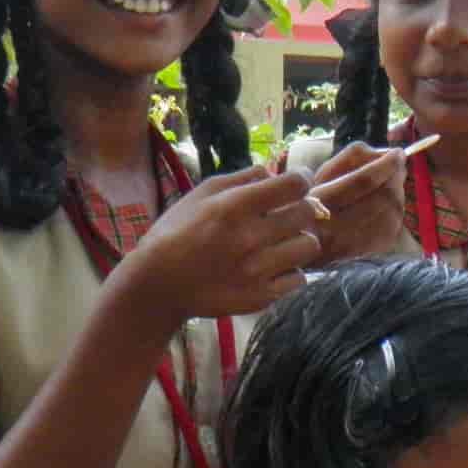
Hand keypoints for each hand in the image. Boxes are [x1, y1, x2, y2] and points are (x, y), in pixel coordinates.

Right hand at [125, 164, 321, 321]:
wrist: (159, 285)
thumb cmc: (177, 232)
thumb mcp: (201, 194)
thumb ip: (241, 179)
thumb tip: (272, 171)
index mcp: (235, 207)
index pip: (295, 184)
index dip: (301, 179)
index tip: (296, 183)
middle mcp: (250, 237)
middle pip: (307, 213)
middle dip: (301, 207)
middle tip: (288, 213)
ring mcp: (258, 270)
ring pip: (309, 246)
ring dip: (299, 240)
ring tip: (281, 242)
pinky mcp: (261, 297)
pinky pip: (299, 278)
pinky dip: (290, 271)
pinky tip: (273, 267)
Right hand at [305, 141, 408, 263]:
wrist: (292, 246)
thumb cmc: (308, 202)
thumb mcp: (319, 175)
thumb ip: (350, 159)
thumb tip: (385, 154)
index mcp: (319, 201)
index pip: (362, 181)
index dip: (385, 165)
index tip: (396, 152)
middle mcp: (334, 226)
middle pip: (382, 197)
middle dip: (396, 177)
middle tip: (399, 164)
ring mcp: (350, 246)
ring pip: (390, 214)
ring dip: (397, 193)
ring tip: (393, 181)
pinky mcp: (362, 256)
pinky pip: (390, 230)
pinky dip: (394, 212)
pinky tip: (388, 204)